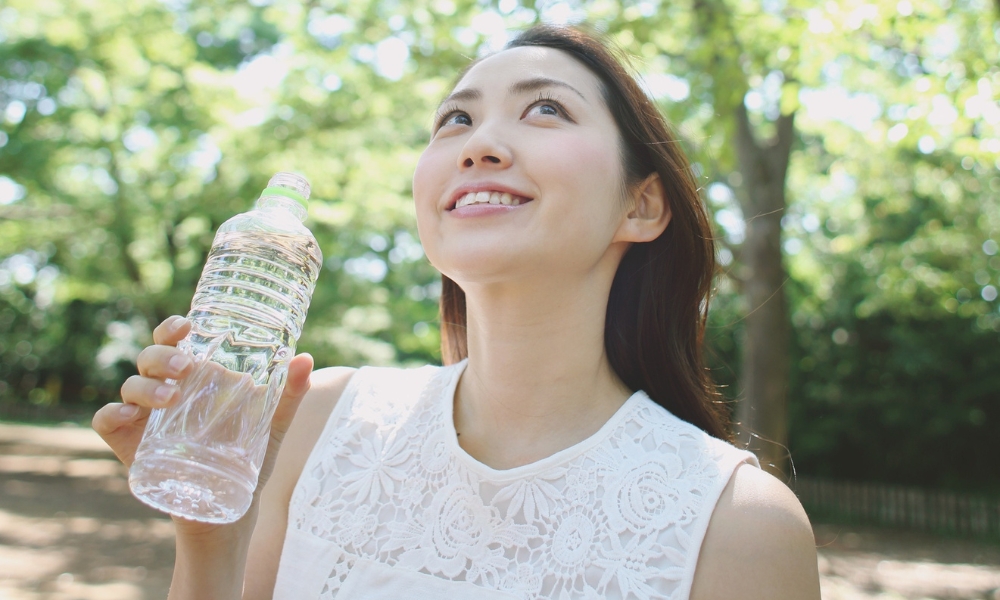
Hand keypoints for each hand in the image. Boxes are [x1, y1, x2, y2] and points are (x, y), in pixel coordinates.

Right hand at [92, 315, 313, 522]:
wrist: (229, 511)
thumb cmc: (248, 459)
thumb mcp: (272, 426)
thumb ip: (289, 395)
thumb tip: (306, 359)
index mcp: (193, 378)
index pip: (175, 342)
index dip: (172, 328)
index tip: (187, 326)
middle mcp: (164, 390)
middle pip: (150, 358)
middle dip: (163, 356)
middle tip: (186, 368)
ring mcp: (144, 417)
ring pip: (131, 385)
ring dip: (146, 385)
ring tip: (171, 397)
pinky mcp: (129, 444)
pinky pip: (108, 421)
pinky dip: (113, 414)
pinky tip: (129, 416)